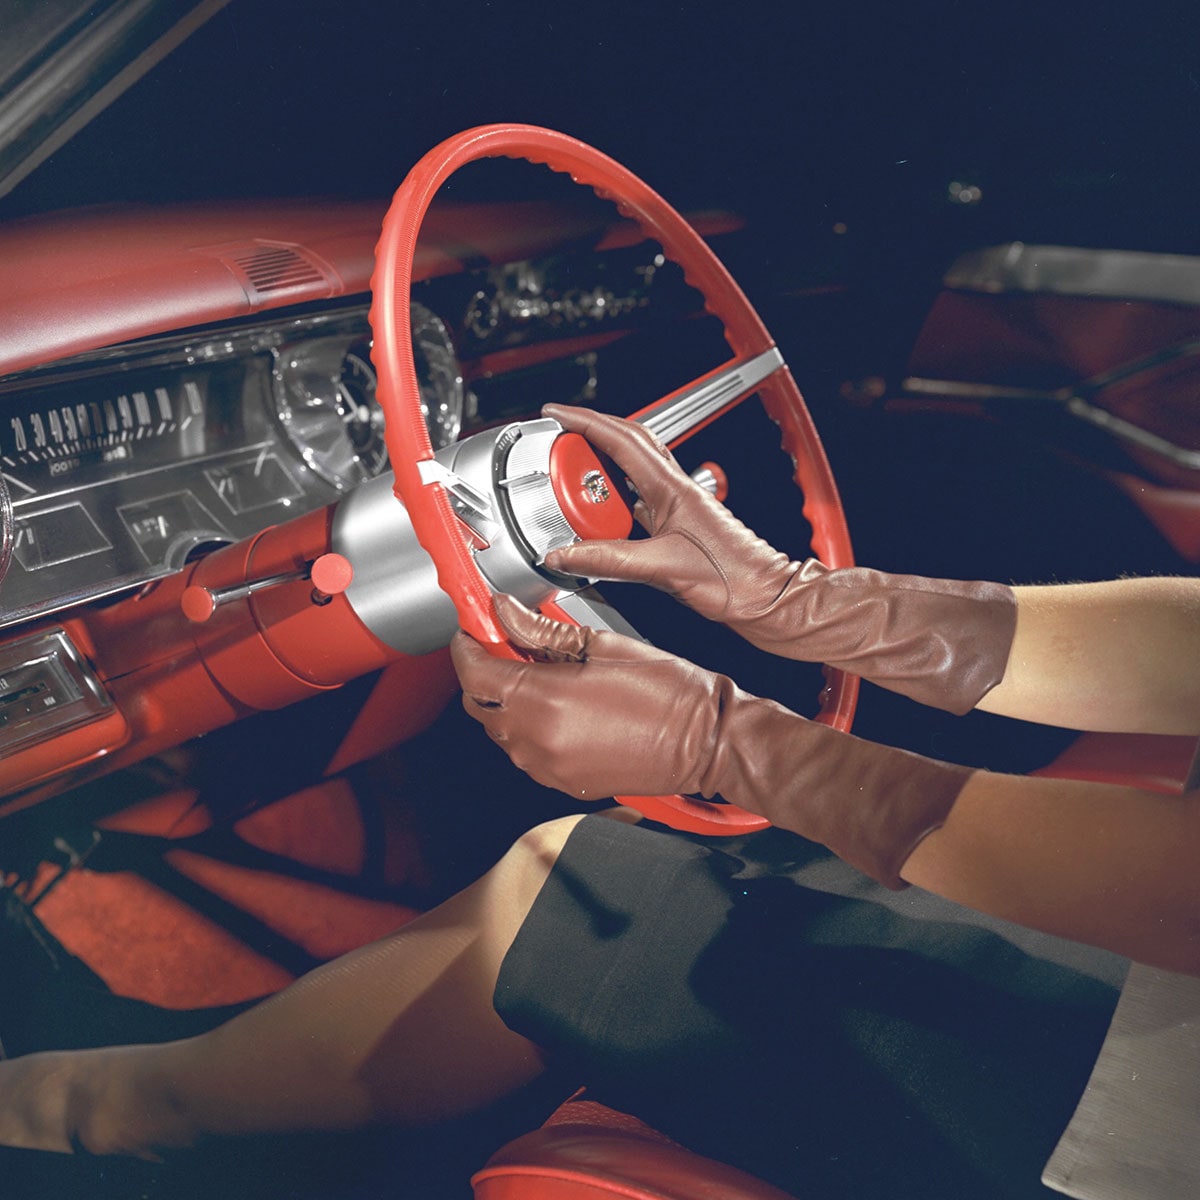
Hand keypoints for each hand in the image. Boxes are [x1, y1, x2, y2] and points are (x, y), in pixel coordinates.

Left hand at [451, 594, 732, 801]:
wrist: (705, 741)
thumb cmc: (667, 692)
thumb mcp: (600, 645)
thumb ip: (542, 631)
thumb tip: (506, 613)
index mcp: (543, 701)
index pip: (474, 673)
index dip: (467, 647)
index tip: (473, 631)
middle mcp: (537, 741)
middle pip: (479, 705)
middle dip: (484, 673)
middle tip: (508, 646)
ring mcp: (548, 768)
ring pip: (500, 732)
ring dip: (506, 702)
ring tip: (540, 675)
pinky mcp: (563, 783)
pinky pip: (526, 753)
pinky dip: (528, 728)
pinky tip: (557, 707)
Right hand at [542, 403, 796, 630]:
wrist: (765, 598)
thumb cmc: (735, 579)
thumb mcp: (663, 568)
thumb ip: (608, 560)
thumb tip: (565, 555)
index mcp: (674, 489)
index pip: (622, 440)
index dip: (584, 422)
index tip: (555, 415)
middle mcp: (676, 490)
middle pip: (627, 443)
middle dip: (589, 434)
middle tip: (556, 443)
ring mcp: (678, 505)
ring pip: (632, 468)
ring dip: (600, 465)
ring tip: (571, 477)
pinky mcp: (677, 524)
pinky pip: (637, 498)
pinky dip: (613, 498)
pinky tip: (601, 515)